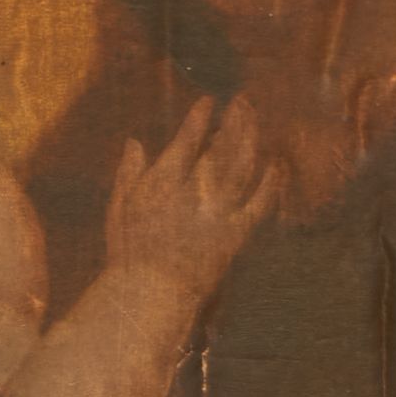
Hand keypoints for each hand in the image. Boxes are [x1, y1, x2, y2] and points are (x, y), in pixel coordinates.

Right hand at [102, 98, 274, 308]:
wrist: (151, 294)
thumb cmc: (128, 253)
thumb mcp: (119, 209)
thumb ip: (129, 173)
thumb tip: (134, 142)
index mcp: (163, 182)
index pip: (187, 139)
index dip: (201, 117)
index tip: (210, 101)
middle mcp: (194, 192)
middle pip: (221, 146)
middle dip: (234, 120)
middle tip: (243, 102)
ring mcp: (217, 212)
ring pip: (242, 167)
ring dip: (251, 140)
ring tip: (255, 122)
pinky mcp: (235, 234)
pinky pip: (259, 204)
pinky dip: (270, 183)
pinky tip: (277, 165)